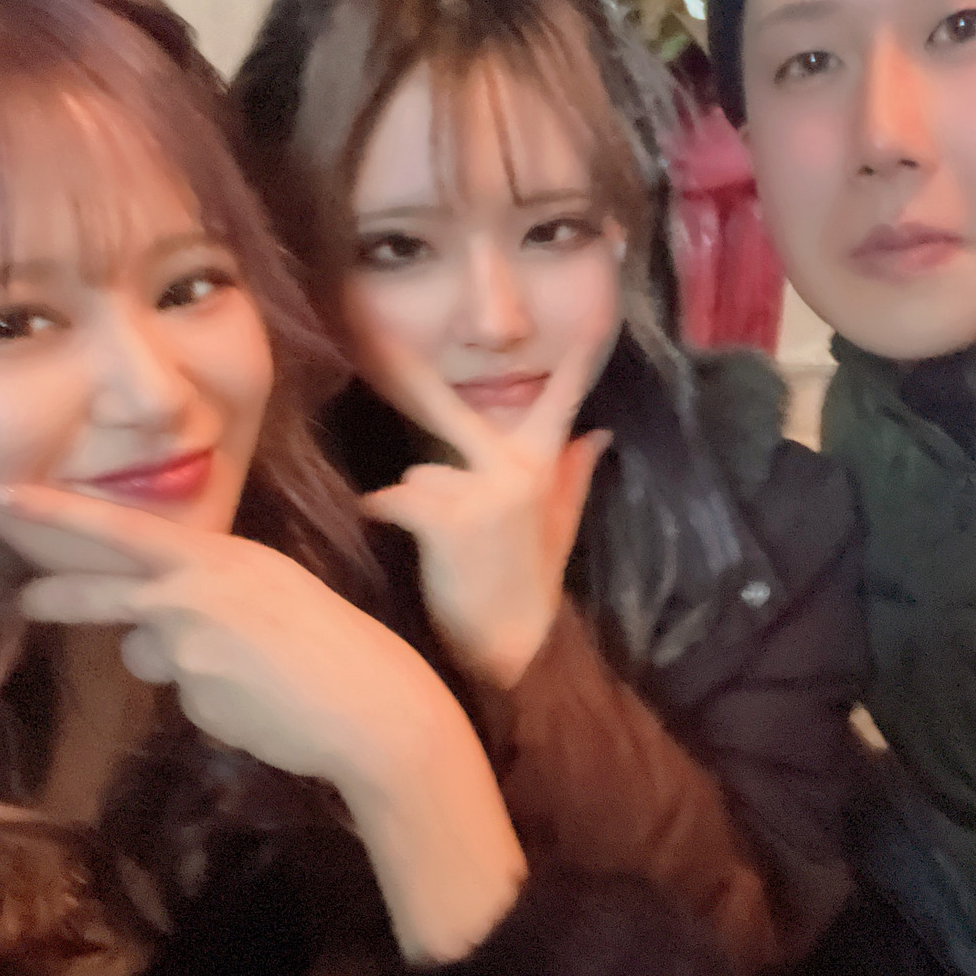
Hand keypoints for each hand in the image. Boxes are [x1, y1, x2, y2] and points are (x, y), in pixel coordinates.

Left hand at [0, 478, 526, 962]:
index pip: (121, 526)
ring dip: (180, 667)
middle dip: (56, 595)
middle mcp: (194, 589)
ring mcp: (187, 644)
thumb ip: (212, 594)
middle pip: (100, 587)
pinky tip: (261, 709)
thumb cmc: (341, 648)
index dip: (55, 510)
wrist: (376, 706)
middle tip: (24, 601)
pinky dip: (214, 706)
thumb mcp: (276, 593)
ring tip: (251, 678)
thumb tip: (154, 627)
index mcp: (221, 554)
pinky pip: (184, 699)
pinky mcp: (192, 695)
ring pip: (149, 655)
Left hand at [359, 338, 612, 689]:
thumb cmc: (528, 592)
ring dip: (416, 503)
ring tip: (435, 545)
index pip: (562, 403)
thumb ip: (573, 475)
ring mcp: (484, 493)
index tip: (597, 321)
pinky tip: (382, 528)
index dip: (578, 363)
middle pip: (455, 414)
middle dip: (411, 375)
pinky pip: (397, 500)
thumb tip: (600, 434)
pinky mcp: (450, 520)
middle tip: (375, 334)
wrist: (512, 654)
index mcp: (544, 467)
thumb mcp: (559, 530)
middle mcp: (518, 470)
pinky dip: (382, 515)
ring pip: (420, 475)